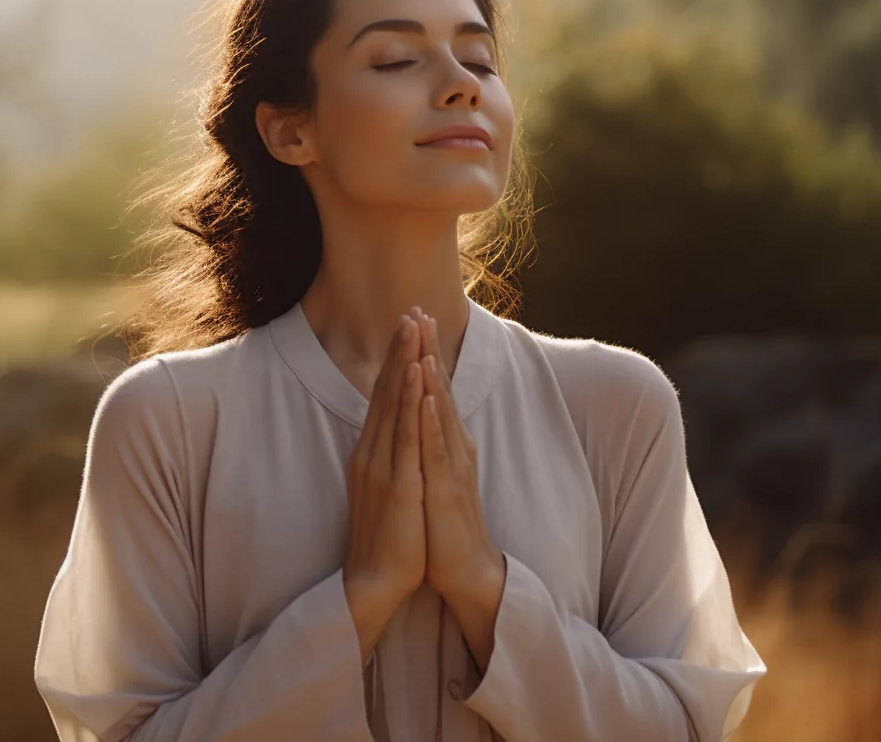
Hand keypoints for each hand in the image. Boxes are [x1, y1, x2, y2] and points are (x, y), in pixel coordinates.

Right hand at [342, 314, 427, 657]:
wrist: (374, 580)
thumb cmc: (386, 538)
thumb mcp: (385, 488)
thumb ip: (388, 459)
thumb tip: (393, 436)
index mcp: (371, 453)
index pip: (384, 397)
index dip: (395, 361)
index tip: (407, 327)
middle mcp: (372, 451)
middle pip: (386, 390)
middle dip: (400, 349)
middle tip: (411, 310)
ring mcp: (383, 464)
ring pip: (394, 402)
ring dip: (404, 362)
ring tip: (414, 327)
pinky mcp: (397, 481)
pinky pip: (404, 433)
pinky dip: (409, 400)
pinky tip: (415, 375)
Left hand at [409, 309, 504, 603]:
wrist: (466, 570)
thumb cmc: (445, 525)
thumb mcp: (434, 475)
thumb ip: (429, 444)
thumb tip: (419, 416)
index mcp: (447, 444)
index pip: (434, 390)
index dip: (423, 354)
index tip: (413, 319)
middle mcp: (453, 448)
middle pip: (440, 391)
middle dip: (428, 350)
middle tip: (420, 311)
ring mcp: (452, 467)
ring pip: (441, 413)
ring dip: (432, 377)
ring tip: (424, 341)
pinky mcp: (447, 490)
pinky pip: (438, 450)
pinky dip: (433, 422)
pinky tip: (428, 398)